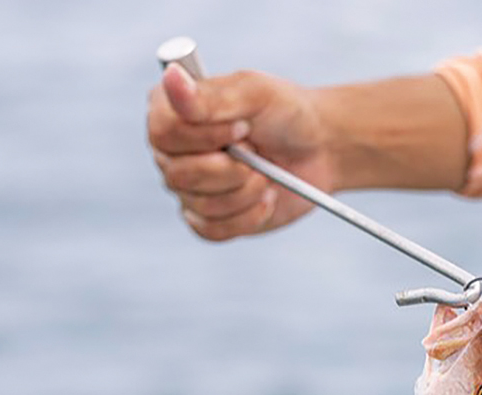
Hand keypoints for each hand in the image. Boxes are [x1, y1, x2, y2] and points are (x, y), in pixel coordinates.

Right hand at [147, 64, 335, 239]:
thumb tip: (171, 78)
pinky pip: (213, 230)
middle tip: (257, 152)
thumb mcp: (253, 94)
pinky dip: (247, 217)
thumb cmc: (284, 113)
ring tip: (265, 173)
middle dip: (229, 169)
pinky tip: (266, 198)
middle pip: (177, 175)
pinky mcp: (209, 218)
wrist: (319, 149)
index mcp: (172, 110)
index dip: (203, 137)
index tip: (242, 128)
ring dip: (244, 191)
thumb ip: (211, 96)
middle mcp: (172, 151)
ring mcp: (188, 188)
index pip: (162, 132)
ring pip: (201, 204)